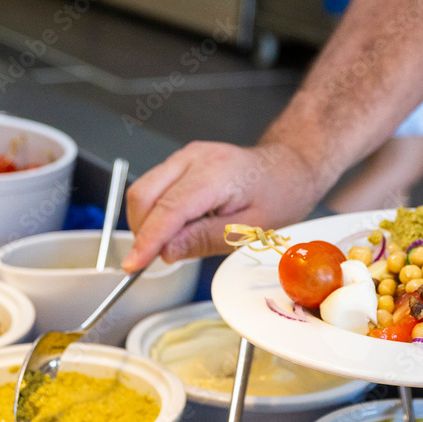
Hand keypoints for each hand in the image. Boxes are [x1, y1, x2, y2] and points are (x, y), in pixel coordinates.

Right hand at [121, 140, 322, 270]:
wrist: (289, 168)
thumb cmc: (280, 195)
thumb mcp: (252, 229)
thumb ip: (206, 239)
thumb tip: (166, 252)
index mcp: (216, 173)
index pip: (168, 209)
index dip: (147, 240)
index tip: (133, 265)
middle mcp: (195, 157)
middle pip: (143, 195)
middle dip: (143, 231)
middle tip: (159, 258)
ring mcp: (185, 157)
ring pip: (144, 191)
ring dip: (149, 222)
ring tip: (181, 239)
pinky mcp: (182, 163)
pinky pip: (155, 188)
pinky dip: (158, 212)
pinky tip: (183, 225)